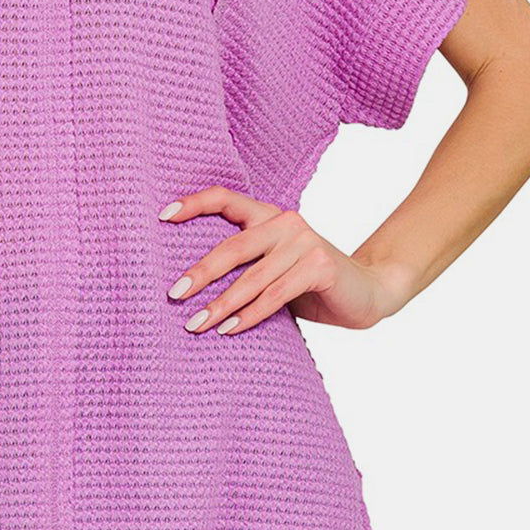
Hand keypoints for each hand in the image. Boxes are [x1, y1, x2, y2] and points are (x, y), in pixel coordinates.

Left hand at [158, 186, 409, 334]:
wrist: (368, 292)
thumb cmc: (310, 283)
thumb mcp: (273, 268)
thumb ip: (244, 266)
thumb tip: (187, 285)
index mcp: (269, 215)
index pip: (224, 199)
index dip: (192, 204)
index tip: (161, 217)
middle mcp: (285, 221)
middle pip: (232, 245)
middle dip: (200, 272)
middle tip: (173, 294)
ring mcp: (304, 241)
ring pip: (252, 277)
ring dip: (221, 304)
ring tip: (195, 324)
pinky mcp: (319, 266)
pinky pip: (275, 295)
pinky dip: (250, 315)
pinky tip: (230, 330)